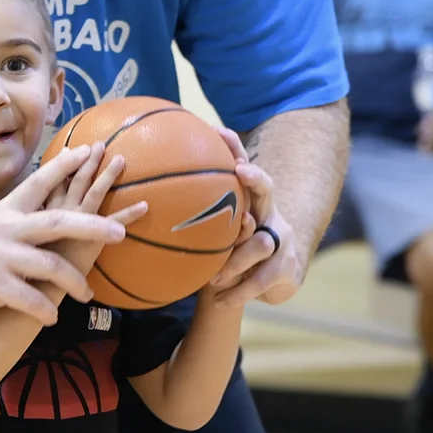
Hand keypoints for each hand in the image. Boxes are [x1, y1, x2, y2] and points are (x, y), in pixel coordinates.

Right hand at [0, 145, 130, 325]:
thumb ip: (13, 223)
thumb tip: (40, 221)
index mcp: (4, 211)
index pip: (38, 182)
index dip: (65, 166)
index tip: (90, 151)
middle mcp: (5, 229)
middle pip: (58, 221)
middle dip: (93, 226)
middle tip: (119, 232)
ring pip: (50, 266)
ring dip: (74, 283)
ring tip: (87, 294)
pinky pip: (29, 299)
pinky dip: (44, 310)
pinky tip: (51, 317)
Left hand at [208, 128, 304, 307]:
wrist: (269, 284)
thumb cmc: (231, 253)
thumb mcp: (216, 234)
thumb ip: (193, 219)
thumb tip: (147, 201)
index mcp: (251, 203)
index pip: (243, 169)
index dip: (234, 148)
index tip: (218, 131)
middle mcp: (269, 214)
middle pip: (266, 189)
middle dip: (255, 178)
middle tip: (240, 171)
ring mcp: (281, 240)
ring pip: (261, 243)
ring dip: (237, 258)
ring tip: (216, 276)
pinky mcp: (285, 269)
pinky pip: (261, 280)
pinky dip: (238, 292)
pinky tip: (219, 301)